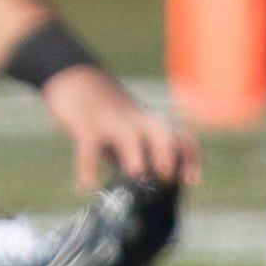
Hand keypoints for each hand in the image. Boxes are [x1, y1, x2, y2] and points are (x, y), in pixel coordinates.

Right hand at [38, 66, 196, 192]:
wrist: (75, 78)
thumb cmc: (104, 113)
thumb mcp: (128, 130)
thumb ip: (138, 154)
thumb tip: (146, 187)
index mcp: (149, 123)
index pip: (179, 137)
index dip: (190, 158)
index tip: (191, 181)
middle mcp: (135, 120)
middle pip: (161, 132)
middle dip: (168, 154)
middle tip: (165, 176)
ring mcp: (111, 120)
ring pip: (128, 135)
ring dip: (134, 155)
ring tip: (135, 175)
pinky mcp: (85, 122)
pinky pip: (88, 144)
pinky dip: (87, 165)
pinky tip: (84, 185)